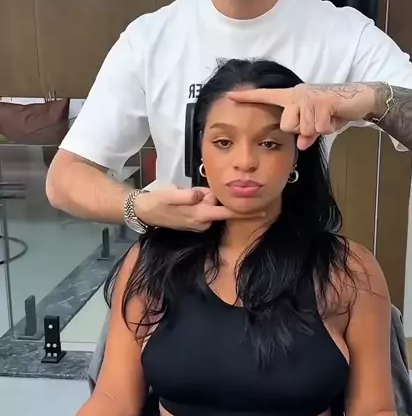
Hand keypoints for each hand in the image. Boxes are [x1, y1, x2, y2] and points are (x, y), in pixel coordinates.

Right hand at [135, 185, 264, 232]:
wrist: (145, 211)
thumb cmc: (158, 201)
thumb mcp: (170, 194)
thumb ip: (187, 195)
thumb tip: (201, 194)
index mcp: (200, 214)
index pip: (227, 213)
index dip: (246, 212)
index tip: (263, 211)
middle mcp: (203, 222)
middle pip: (220, 206)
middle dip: (214, 197)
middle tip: (194, 192)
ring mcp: (199, 223)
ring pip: (212, 206)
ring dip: (205, 198)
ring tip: (186, 195)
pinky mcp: (195, 221)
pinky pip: (206, 209)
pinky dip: (202, 202)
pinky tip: (188, 199)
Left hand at [228, 83, 377, 149]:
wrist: (359, 98)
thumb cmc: (333, 112)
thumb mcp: (316, 125)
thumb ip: (306, 134)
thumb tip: (301, 144)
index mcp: (292, 97)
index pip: (266, 96)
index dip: (248, 97)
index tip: (229, 95)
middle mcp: (298, 94)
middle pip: (288, 125)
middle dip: (303, 130)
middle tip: (317, 122)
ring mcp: (310, 96)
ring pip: (304, 128)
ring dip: (318, 129)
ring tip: (327, 118)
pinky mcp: (324, 101)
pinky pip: (319, 127)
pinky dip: (328, 128)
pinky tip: (334, 117)